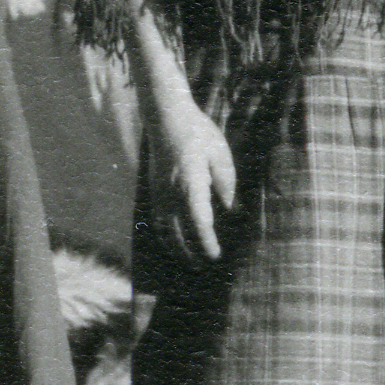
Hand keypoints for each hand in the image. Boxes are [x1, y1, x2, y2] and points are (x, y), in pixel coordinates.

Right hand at [147, 96, 237, 263]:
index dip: (207, 243)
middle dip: (188, 253)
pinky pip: (156, 219)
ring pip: (162, 229)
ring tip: (185, 259)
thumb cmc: (198, 133)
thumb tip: (232, 210)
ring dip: (173, 247)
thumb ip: (226, 184)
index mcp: (190, 185)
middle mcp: (170, 193)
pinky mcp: (152, 188)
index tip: (216, 256)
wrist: (166, 117)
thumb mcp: (220, 155)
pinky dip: (163, 233)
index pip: (199, 224)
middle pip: (177, 234)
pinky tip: (171, 238)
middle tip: (202, 267)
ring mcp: (158, 192)